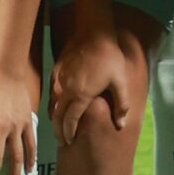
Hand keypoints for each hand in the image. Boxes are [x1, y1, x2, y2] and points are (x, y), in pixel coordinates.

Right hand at [51, 27, 136, 146]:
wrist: (93, 33)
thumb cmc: (109, 57)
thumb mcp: (120, 81)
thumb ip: (121, 105)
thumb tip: (121, 125)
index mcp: (81, 95)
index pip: (70, 120)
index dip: (68, 133)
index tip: (68, 142)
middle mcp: (66, 90)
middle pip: (57, 116)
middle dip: (58, 131)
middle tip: (61, 141)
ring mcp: (59, 80)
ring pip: (52, 104)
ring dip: (54, 118)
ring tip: (58, 126)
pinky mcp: (56, 70)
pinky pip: (52, 92)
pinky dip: (53, 103)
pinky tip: (57, 105)